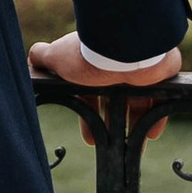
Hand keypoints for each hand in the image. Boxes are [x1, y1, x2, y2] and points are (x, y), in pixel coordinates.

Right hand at [29, 31, 181, 141]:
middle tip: (111, 145)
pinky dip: (156, 116)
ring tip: (134, 146)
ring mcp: (138, 69)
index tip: (89, 136)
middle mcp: (115, 64)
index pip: (89, 92)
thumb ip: (42, 57)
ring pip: (137, 100)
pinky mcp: (159, 73)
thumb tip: (32, 60)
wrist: (124, 46)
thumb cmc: (87, 54)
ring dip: (135, 124)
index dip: (88, 112)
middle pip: (114, 99)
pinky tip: (151, 133)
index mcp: (92, 62)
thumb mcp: (56, 57)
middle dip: (110, 123)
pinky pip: (159, 98)